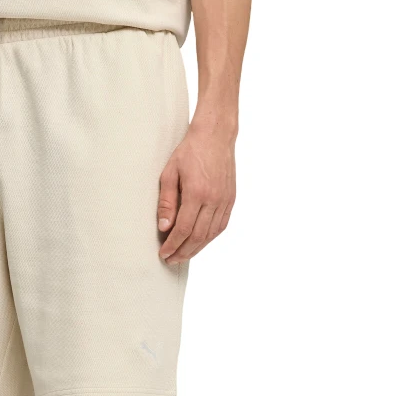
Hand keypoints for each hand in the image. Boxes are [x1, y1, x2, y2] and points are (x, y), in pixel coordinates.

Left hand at [157, 127, 235, 262]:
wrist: (216, 135)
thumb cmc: (190, 151)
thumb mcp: (170, 173)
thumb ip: (167, 202)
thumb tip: (164, 227)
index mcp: (197, 193)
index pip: (184, 229)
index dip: (173, 245)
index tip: (164, 253)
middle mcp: (214, 199)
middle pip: (198, 236)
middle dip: (183, 252)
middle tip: (171, 259)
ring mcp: (225, 200)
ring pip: (211, 235)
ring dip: (196, 249)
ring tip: (183, 255)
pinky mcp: (231, 199)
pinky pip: (221, 226)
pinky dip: (209, 238)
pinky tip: (199, 243)